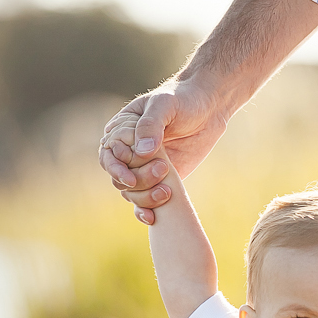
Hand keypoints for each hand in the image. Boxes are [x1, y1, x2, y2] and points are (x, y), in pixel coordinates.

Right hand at [98, 79, 225, 222]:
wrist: (209, 108)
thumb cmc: (183, 100)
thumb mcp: (165, 105)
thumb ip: (151, 125)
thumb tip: (142, 152)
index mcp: (121, 132)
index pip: (108, 156)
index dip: (117, 166)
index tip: (132, 170)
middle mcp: (129, 152)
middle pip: (119, 178)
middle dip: (137, 181)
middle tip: (163, 170)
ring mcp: (144, 168)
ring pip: (131, 192)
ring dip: (145, 197)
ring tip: (167, 190)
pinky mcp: (160, 180)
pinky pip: (146, 200)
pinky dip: (146, 210)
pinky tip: (152, 218)